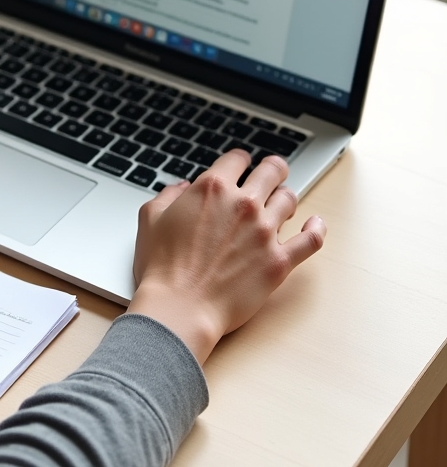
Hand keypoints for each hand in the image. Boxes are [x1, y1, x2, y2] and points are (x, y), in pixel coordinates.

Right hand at [126, 150, 325, 365]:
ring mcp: (264, 232)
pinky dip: (316, 229)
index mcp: (212, 189)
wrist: (180, 307)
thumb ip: (168, 195)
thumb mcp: (151, 219)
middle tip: (273, 172)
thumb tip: (181, 188)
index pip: (237, 159)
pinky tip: (315, 224)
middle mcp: (243, 204)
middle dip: (273, 169)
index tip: (241, 164)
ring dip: (286, 197)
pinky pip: (311, 240)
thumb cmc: (162, 267)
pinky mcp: (279, 261)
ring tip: (282, 203)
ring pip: (290, 200)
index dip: (239, 159)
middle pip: (272, 171)